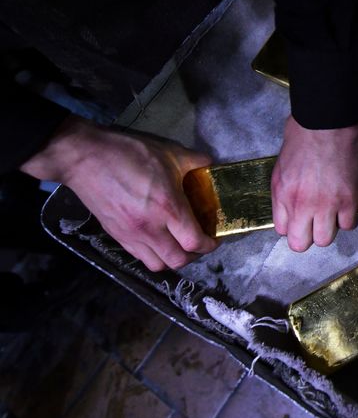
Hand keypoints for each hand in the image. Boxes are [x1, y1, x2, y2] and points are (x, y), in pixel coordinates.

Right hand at [21, 116, 217, 270]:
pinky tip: (157, 239)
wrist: (83, 158)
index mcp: (168, 209)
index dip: (209, 245)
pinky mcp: (116, 235)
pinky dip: (153, 254)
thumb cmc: (128, 153)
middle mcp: (150, 228)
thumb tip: (210, 164)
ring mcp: (131, 235)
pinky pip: (139, 257)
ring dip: (173, 259)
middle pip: (178, 261)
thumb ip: (194, 161)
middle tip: (198, 242)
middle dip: (194, 255)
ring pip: (158, 264)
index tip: (214, 238)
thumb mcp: (169, 152)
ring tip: (178, 244)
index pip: (194, 242)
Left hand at [271, 115, 357, 251]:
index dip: (292, 225)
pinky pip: (348, 225)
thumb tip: (289, 208)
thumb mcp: (280, 167)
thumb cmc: (302, 136)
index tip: (299, 217)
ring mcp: (326, 205)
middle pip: (301, 243)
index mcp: (283, 195)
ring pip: (325, 239)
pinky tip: (346, 207)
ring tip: (331, 215)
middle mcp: (302, 205)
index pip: (282, 231)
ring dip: (328, 229)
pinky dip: (347, 219)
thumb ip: (283, 192)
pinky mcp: (349, 200)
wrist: (328, 123)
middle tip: (314, 223)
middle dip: (307, 236)